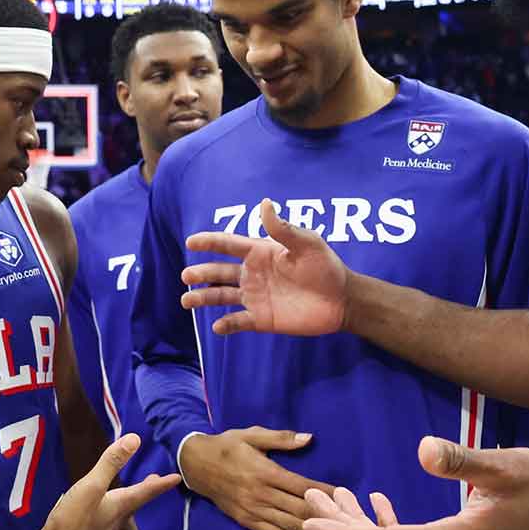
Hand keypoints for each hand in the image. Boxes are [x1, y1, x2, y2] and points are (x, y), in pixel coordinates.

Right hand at [39, 434, 180, 529]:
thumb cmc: (75, 523)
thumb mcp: (92, 486)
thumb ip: (111, 463)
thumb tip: (135, 439)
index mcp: (120, 505)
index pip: (147, 491)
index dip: (162, 482)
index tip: (178, 477)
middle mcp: (115, 517)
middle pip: (136, 500)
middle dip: (147, 488)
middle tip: (157, 479)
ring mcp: (102, 528)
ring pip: (122, 508)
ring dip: (130, 496)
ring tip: (131, 490)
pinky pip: (107, 515)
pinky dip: (112, 505)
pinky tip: (101, 506)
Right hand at [178, 426, 333, 529]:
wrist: (196, 464)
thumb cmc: (228, 445)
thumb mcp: (252, 435)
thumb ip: (281, 438)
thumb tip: (308, 438)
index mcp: (265, 472)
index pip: (302, 486)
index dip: (323, 492)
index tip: (342, 494)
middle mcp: (260, 494)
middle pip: (298, 508)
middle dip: (324, 514)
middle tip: (346, 518)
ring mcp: (252, 510)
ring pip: (288, 524)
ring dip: (313, 529)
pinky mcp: (245, 520)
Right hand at [181, 199, 349, 336]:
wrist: (341, 299)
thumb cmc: (325, 267)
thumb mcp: (307, 243)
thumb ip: (283, 228)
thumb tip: (264, 203)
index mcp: (260, 253)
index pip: (229, 245)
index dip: (209, 242)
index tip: (191, 241)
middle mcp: (252, 274)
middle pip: (218, 272)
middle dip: (201, 273)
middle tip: (186, 275)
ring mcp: (255, 297)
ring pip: (221, 297)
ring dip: (203, 298)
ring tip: (186, 300)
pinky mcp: (262, 319)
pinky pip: (238, 321)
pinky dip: (227, 324)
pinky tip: (218, 326)